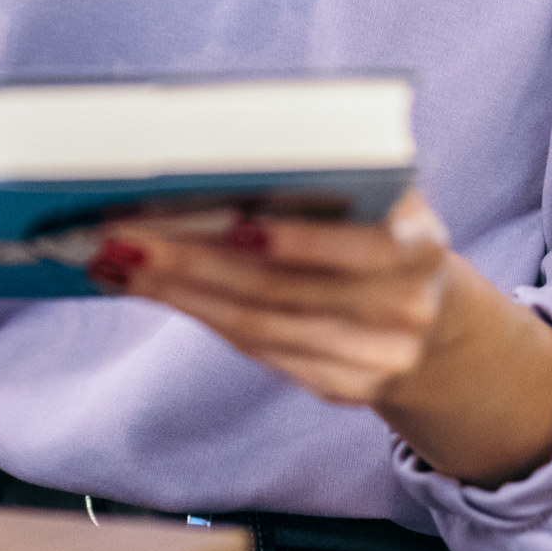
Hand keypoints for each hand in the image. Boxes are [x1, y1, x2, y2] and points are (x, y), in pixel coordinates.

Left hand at [91, 190, 551, 487]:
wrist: (434, 313)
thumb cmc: (377, 228)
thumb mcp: (375, 194)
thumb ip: (322, 177)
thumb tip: (209, 161)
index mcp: (422, 245)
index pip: (356, 247)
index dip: (295, 238)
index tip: (230, 221)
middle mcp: (407, 310)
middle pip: (284, 291)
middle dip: (194, 261)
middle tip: (123, 235)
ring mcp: (379, 360)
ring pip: (258, 326)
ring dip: (177, 291)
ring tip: (118, 258)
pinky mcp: (344, 389)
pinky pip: (258, 351)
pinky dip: (197, 315)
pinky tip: (151, 288)